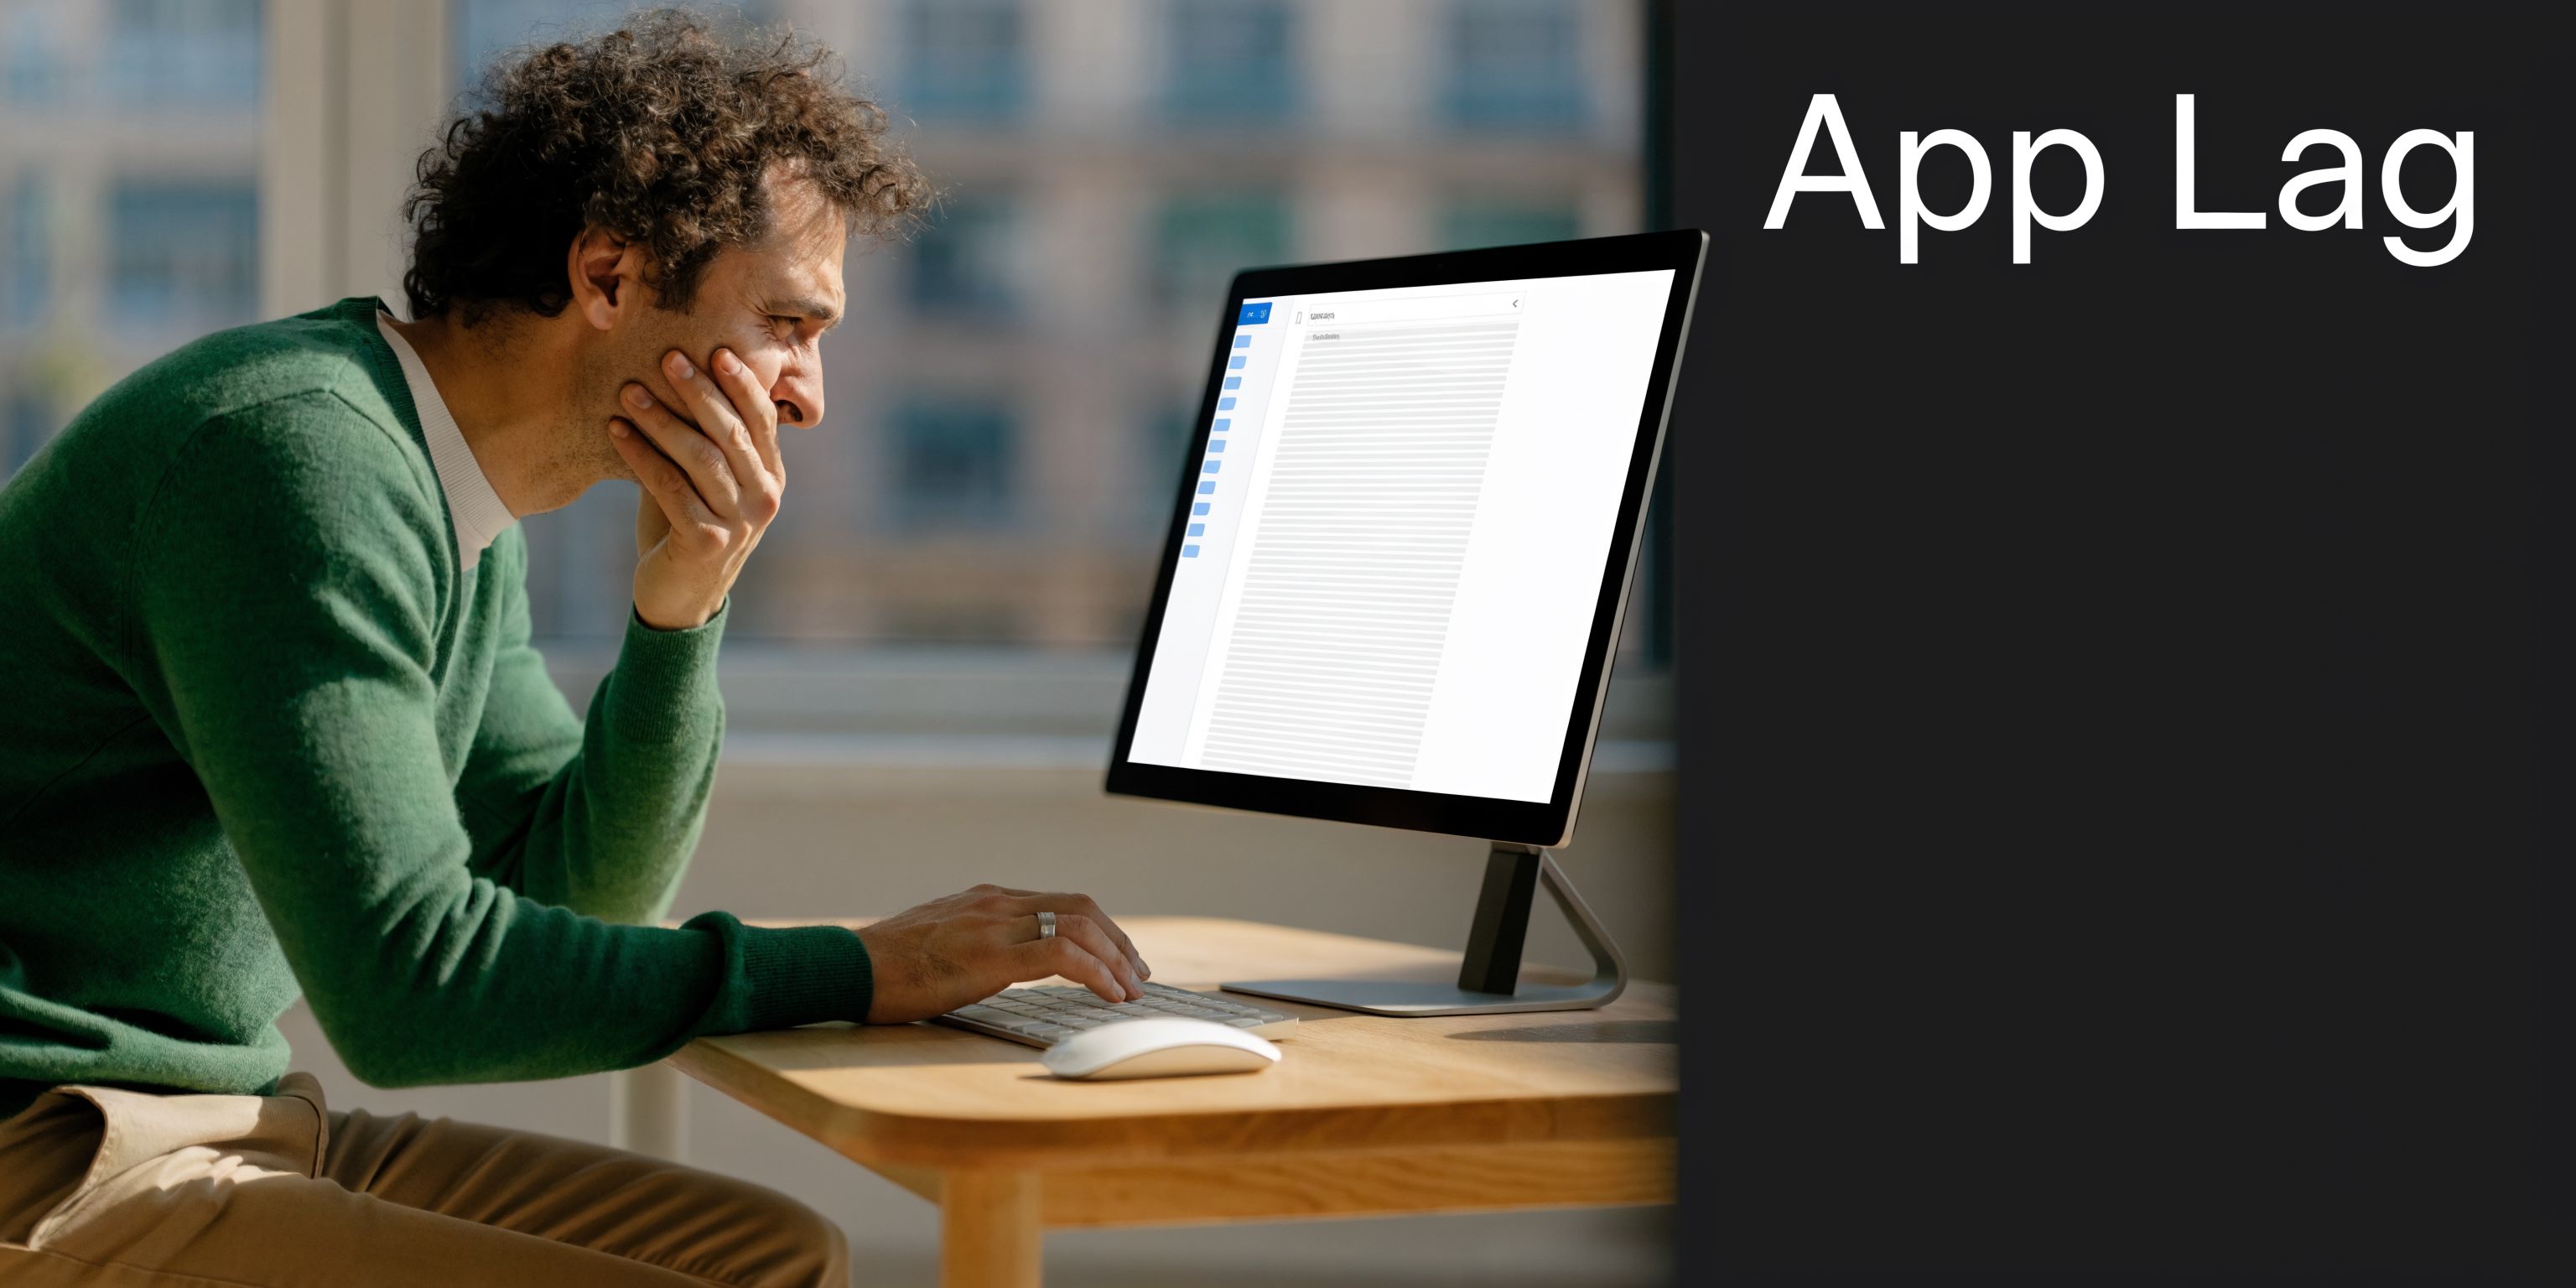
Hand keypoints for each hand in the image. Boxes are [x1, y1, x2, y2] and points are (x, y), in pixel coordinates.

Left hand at [608, 347, 784, 629]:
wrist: (680, 598)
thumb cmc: (687, 527)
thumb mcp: (706, 481)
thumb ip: (706, 442)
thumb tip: (678, 376)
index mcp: (771, 478)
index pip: (763, 420)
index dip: (742, 384)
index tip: (717, 349)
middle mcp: (765, 498)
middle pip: (731, 432)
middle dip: (698, 390)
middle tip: (668, 358)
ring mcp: (739, 522)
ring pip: (701, 457)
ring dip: (662, 420)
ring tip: (629, 392)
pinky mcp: (706, 541)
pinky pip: (670, 486)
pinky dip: (641, 455)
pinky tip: (616, 432)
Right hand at [854, 884, 1152, 1023]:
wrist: (848, 969)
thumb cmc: (884, 968)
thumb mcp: (937, 942)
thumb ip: (971, 943)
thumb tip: (996, 966)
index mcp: (985, 900)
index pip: (1060, 902)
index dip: (1099, 928)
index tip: (1117, 957)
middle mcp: (995, 903)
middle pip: (1080, 908)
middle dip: (1118, 941)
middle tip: (1137, 974)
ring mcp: (994, 925)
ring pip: (1079, 928)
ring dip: (1115, 960)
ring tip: (1131, 989)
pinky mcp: (991, 956)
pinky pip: (1062, 957)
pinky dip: (1096, 974)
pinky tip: (1109, 994)